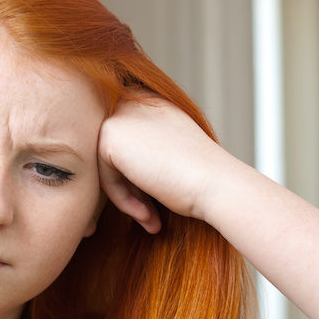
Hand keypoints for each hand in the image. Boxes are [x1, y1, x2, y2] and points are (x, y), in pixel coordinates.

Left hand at [97, 94, 223, 231]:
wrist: (215, 183)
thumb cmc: (201, 177)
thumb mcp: (169, 153)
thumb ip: (143, 150)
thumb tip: (117, 170)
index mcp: (151, 101)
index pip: (126, 147)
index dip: (138, 180)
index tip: (155, 203)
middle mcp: (135, 100)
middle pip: (115, 157)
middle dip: (131, 189)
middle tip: (150, 214)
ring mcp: (120, 114)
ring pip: (108, 168)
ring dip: (128, 197)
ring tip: (150, 217)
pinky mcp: (109, 134)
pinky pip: (104, 177)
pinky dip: (123, 200)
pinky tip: (147, 214)